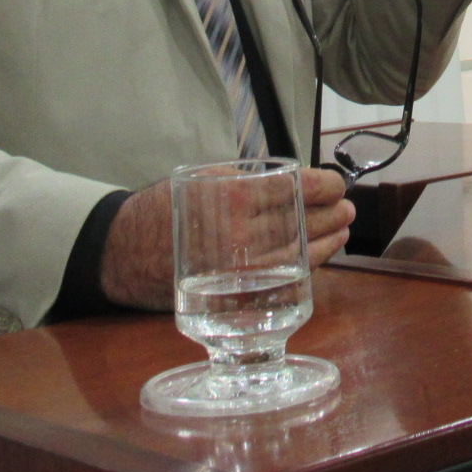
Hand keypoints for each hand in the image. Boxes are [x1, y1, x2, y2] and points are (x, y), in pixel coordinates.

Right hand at [100, 169, 357, 308]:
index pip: (297, 188)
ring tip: (342, 228)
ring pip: (300, 252)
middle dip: (333, 213)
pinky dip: (309, 265)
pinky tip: (321, 254)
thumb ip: (248, 179)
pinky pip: (284, 278)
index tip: (337, 184)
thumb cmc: (166, 208)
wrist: (124, 251)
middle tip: (347, 207)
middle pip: (305, 221)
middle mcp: (242, 234)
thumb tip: (297, 181)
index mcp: (234, 197)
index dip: (325, 185)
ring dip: (329, 240)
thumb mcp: (204, 178)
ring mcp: (241, 268)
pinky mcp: (237, 292)